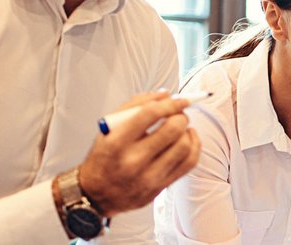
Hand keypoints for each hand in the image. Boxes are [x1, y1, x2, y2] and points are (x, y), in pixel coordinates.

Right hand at [77, 92, 201, 214]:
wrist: (96, 196)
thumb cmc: (104, 157)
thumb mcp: (108, 129)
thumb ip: (134, 106)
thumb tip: (166, 94)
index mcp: (116, 142)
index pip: (150, 114)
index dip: (169, 103)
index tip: (178, 99)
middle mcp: (133, 161)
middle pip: (172, 129)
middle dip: (180, 115)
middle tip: (178, 114)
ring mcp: (148, 177)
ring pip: (184, 146)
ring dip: (187, 131)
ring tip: (181, 127)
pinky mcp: (161, 187)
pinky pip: (189, 163)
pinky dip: (194, 146)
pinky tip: (187, 139)